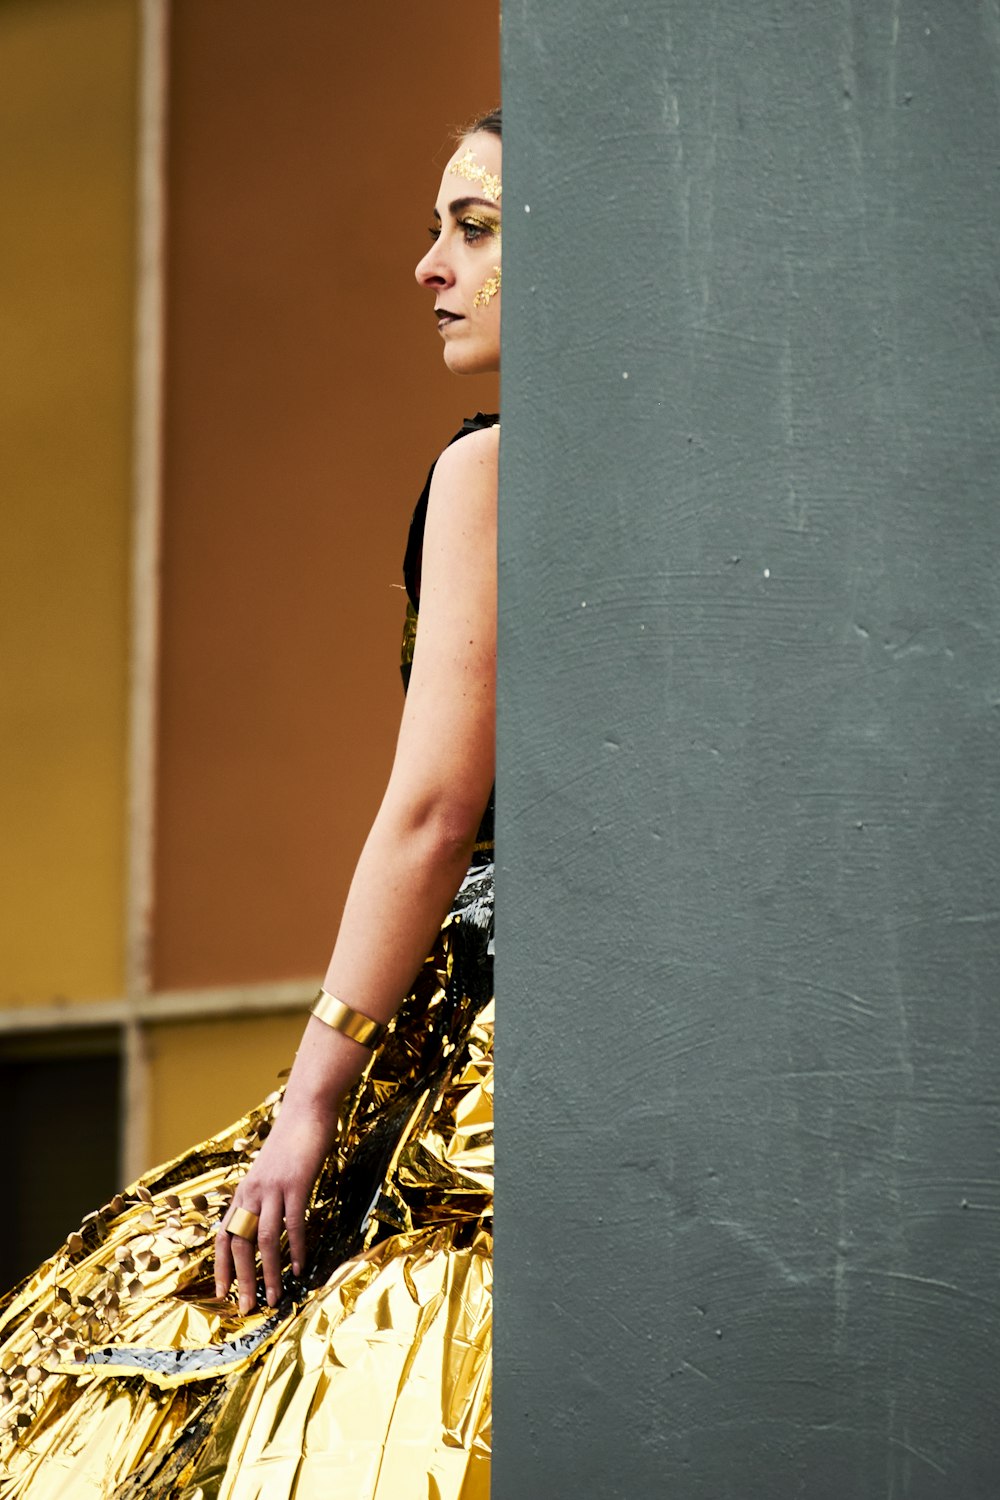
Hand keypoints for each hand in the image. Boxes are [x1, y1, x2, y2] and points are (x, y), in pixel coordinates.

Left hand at [214, 1096, 339, 1313]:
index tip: (223, 1293)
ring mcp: (273, 1187)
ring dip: (268, 1273)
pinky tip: (299, 1268)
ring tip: (274, 1298)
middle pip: (240, 1244)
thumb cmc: (291, 1139)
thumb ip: (265, 1194)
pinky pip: (293, 1223)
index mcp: (244, 1191)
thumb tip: (265, 1221)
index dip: (221, 1266)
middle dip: (243, 1280)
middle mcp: (252, 1191)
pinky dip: (295, 1248)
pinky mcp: (295, 1183)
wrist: (306, 1107)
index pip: (223, 1235)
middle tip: (248, 1308)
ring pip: (265, 1239)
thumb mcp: (270, 1169)